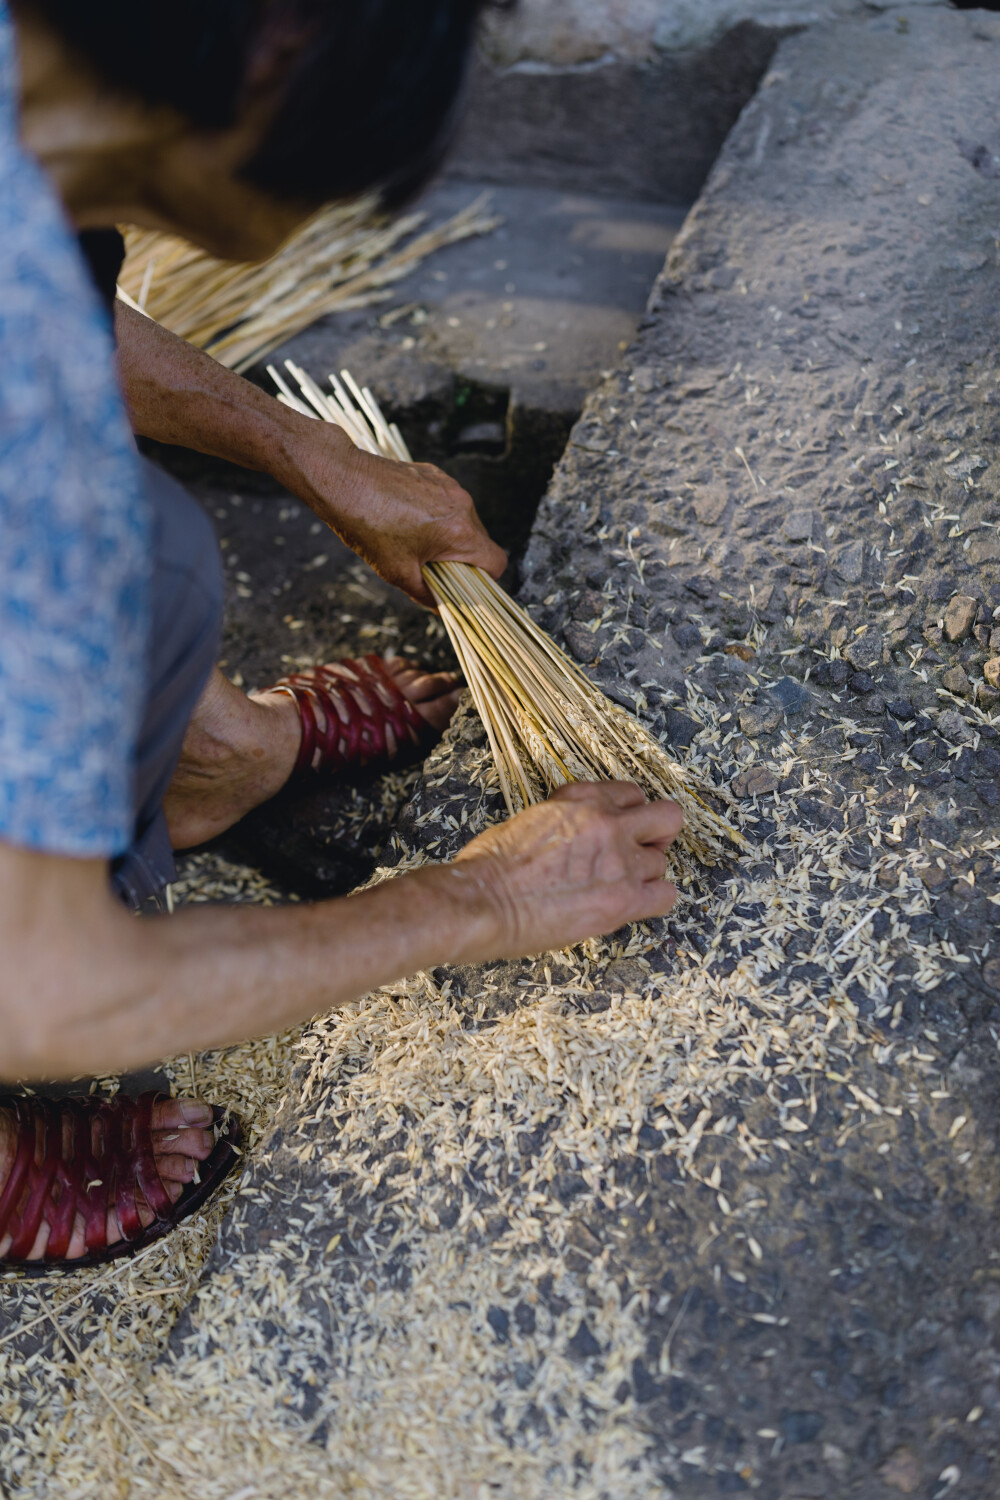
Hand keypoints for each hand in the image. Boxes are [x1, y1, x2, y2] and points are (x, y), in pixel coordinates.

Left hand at [284, 422, 506, 606]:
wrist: (342, 480)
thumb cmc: (367, 525)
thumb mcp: (398, 572)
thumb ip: (428, 595)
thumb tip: (443, 608)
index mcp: (460, 533)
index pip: (496, 562)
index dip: (487, 580)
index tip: (467, 586)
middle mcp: (463, 506)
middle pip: (481, 542)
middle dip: (463, 559)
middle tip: (434, 568)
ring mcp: (451, 486)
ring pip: (465, 522)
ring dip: (450, 537)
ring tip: (417, 542)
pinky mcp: (436, 474)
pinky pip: (449, 502)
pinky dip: (437, 516)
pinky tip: (409, 520)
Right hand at [445, 781, 682, 960]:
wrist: (482, 900)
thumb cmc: (490, 865)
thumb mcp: (530, 819)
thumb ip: (566, 821)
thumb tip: (577, 837)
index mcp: (582, 798)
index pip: (632, 795)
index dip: (629, 816)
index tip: (620, 830)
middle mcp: (608, 822)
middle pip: (667, 819)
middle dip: (656, 836)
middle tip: (638, 853)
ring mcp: (620, 860)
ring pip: (661, 863)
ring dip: (643, 876)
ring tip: (614, 889)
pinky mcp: (624, 899)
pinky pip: (665, 896)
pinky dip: (652, 901)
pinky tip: (629, 906)